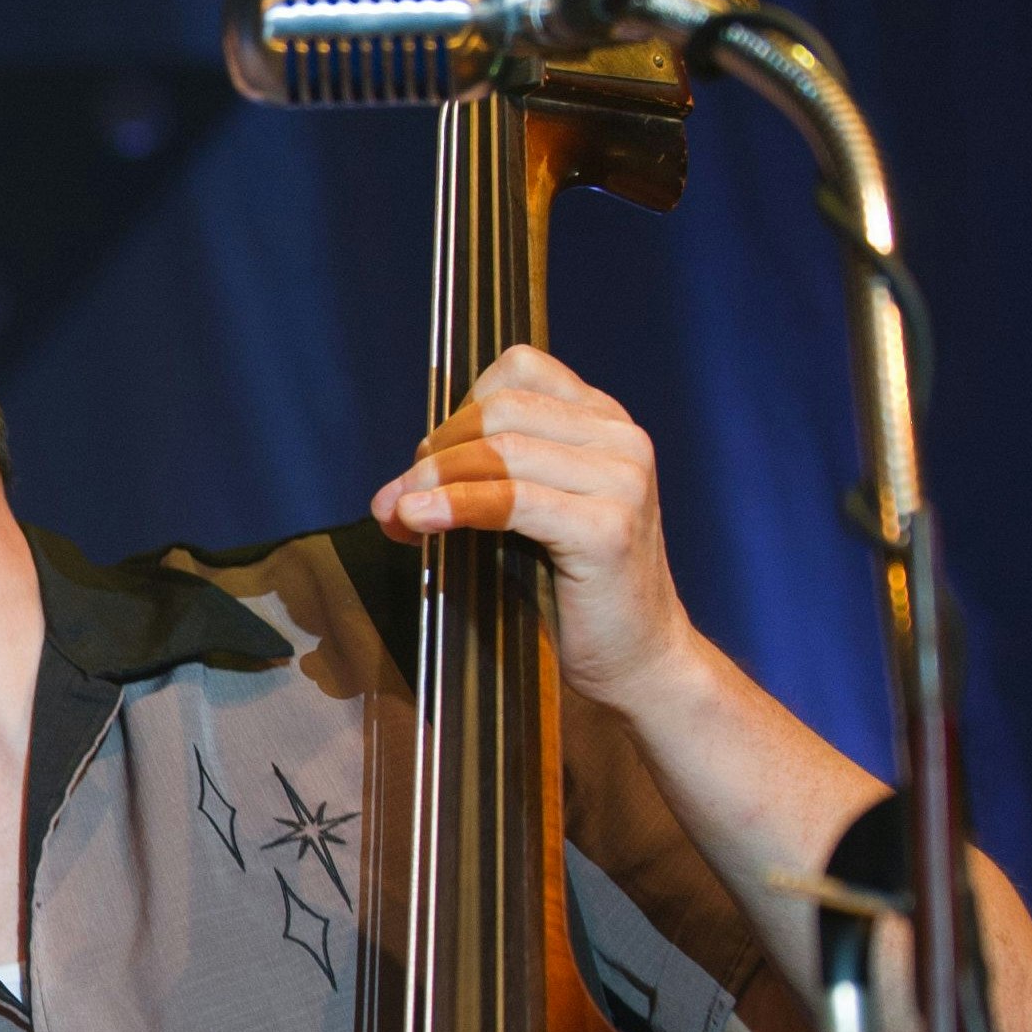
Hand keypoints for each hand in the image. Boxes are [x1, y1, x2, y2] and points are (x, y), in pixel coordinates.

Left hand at [369, 343, 697, 706]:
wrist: (637, 661)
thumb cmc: (573, 591)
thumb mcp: (529, 516)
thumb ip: (480, 481)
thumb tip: (393, 490)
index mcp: (604, 422)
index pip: (518, 370)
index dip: (461, 409)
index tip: (431, 460)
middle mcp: (622, 439)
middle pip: (502, 408)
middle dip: (436, 451)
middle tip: (401, 494)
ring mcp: (622, 480)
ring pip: (502, 450)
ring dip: (434, 479)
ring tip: (400, 513)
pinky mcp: (608, 528)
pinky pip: (511, 500)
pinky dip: (455, 506)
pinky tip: (419, 520)